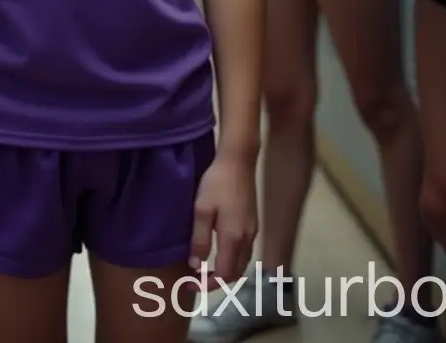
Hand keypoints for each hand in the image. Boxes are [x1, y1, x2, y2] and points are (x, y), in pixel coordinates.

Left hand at [190, 155, 257, 284]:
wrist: (238, 160)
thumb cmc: (217, 183)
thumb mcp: (202, 209)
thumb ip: (200, 239)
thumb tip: (196, 266)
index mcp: (233, 238)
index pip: (225, 274)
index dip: (209, 285)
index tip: (192, 284)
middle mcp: (247, 239)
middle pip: (236, 273)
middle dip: (218, 281)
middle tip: (198, 279)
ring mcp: (253, 230)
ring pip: (242, 262)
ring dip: (227, 271)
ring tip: (207, 268)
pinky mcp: (253, 222)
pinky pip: (245, 251)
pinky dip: (233, 259)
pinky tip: (220, 251)